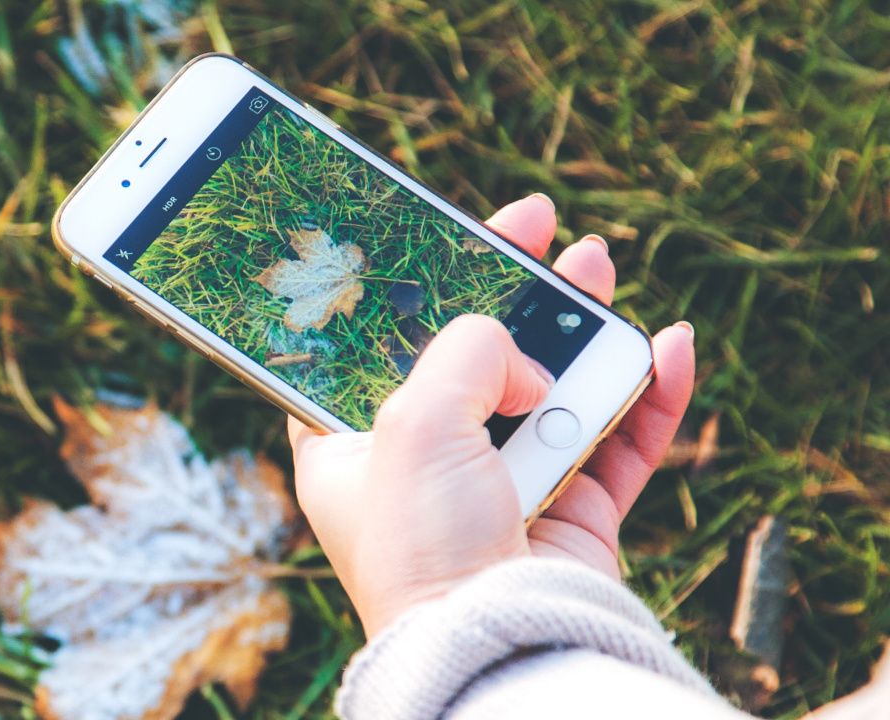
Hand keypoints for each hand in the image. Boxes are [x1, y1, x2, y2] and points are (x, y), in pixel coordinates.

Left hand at [290, 194, 695, 636]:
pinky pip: (615, 444)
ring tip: (599, 267)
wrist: (494, 644)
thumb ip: (465, 354)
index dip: (412, 288)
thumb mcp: (413, 420)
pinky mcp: (569, 514)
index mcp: (354, 445)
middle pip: (474, 356)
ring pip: (550, 388)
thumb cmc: (423, 543)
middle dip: (513, 291)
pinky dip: (645, 397)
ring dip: (580, 329)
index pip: (378, 346)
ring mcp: (500, 487)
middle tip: (541, 228)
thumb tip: (528, 360)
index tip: (447, 237)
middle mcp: (425, 464)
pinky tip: (667, 347)